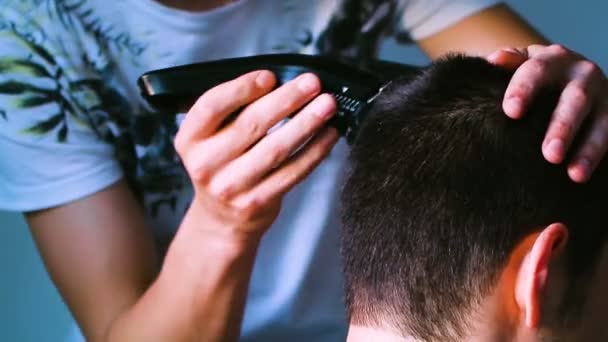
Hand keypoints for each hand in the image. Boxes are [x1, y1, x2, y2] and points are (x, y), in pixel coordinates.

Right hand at [174, 70, 337, 240]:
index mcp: (190, 139)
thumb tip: (283, 83)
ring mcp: (231, 186)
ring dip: (307, 123)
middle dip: (287, 99)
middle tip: (312, 83)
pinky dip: (314, 150)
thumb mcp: (212, 137)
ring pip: (276, 148)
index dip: (242, 88)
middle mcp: (205, 163)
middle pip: (251, 123)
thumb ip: (236, 111)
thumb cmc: (223, 164)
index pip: (212, 106)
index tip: (270, 76)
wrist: (221, 218)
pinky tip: (328, 134)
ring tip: (327, 105)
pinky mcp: (257, 202)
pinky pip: (292, 171)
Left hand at [487, 44, 607, 182]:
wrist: (567, 78)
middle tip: (550, 154)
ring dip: (588, 149)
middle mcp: (583, 74)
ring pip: (601, 123)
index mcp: (553, 59)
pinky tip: (585, 176)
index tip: (511, 112)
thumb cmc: (531, 77)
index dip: (524, 90)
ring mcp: (603, 96)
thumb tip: (494, 61)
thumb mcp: (521, 65)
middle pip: (575, 100)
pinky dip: (600, 156)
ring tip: (574, 174)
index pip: (536, 71)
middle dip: (563, 127)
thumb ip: (509, 63)